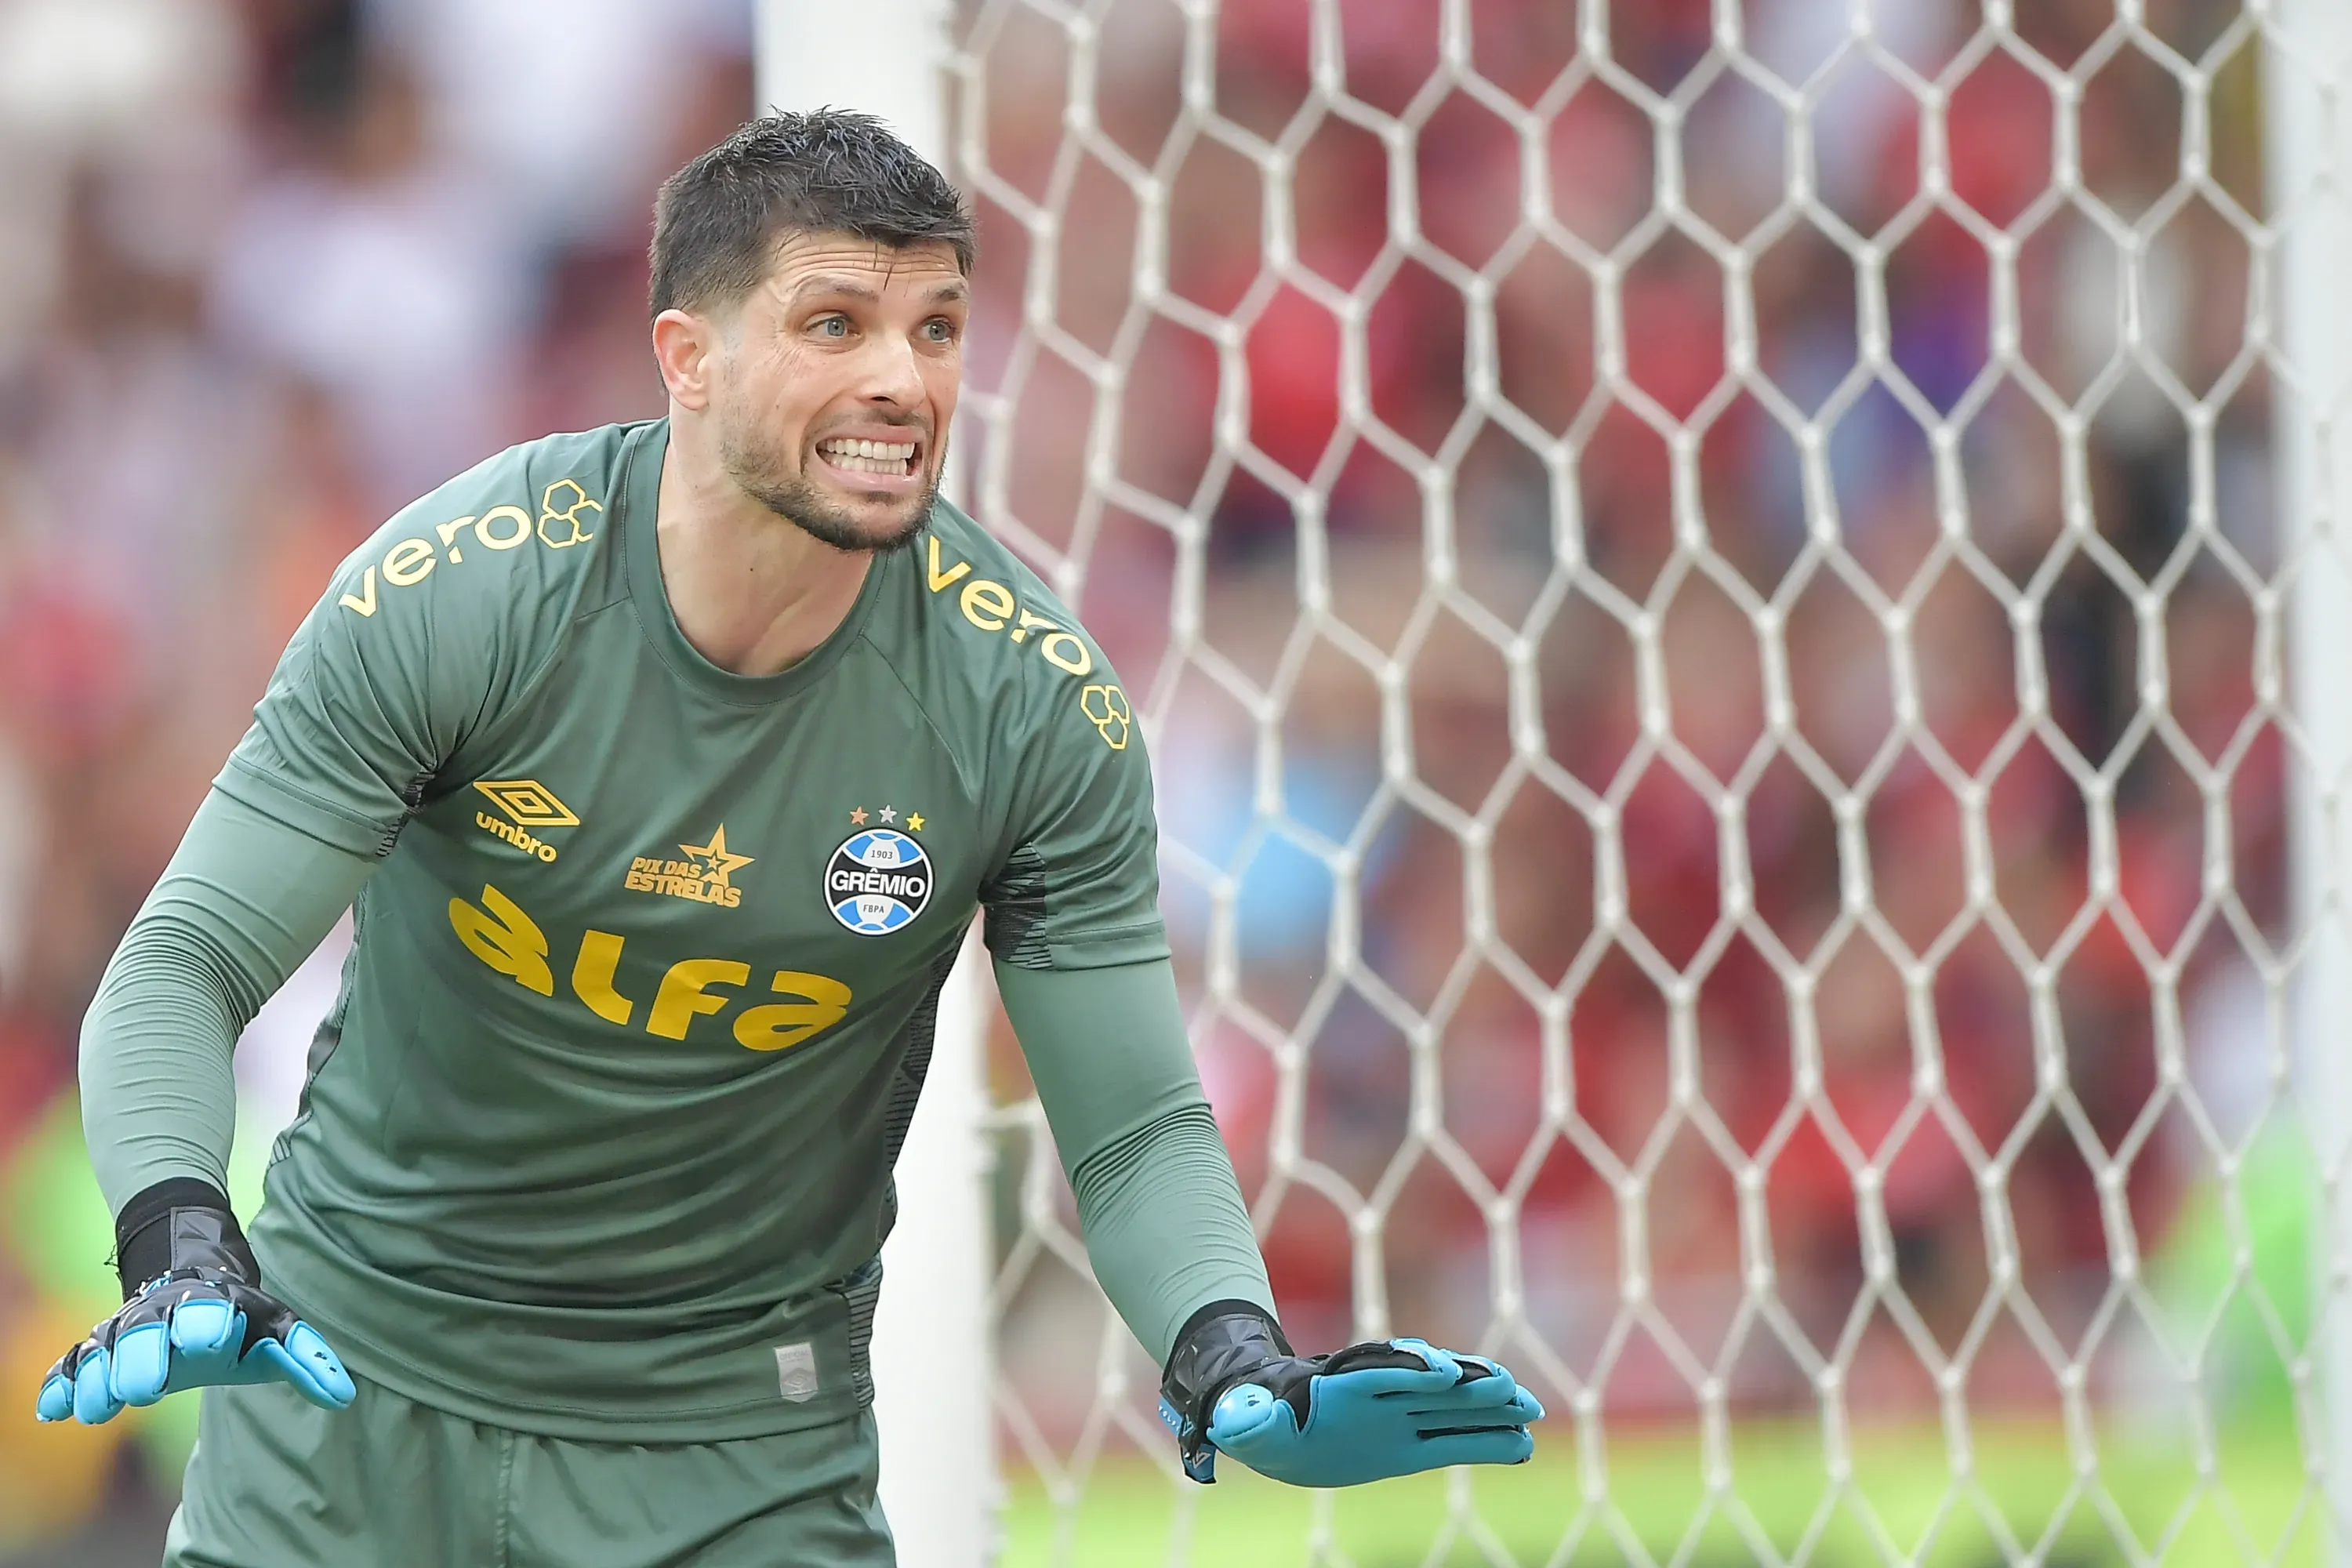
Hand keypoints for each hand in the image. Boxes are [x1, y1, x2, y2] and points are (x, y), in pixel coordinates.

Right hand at [33, 1180, 353, 1425]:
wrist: (190, 1281)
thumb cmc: (241, 1320)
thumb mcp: (275, 1333)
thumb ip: (307, 1361)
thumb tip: (343, 1396)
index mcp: (210, 1305)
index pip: (207, 1310)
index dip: (208, 1323)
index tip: (209, 1340)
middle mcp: (160, 1315)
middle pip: (145, 1333)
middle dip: (142, 1358)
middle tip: (144, 1389)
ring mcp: (124, 1331)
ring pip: (102, 1351)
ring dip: (96, 1380)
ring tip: (94, 1410)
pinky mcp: (98, 1351)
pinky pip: (71, 1365)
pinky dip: (60, 1385)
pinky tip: (51, 1411)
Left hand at [1159, 1301, 1544, 1487]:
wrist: (1270, 1423)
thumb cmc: (1253, 1419)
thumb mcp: (1242, 1421)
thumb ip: (1244, 1420)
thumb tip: (1236, 1416)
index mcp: (1339, 1386)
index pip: (1379, 1372)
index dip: (1411, 1370)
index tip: (1443, 1373)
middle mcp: (1377, 1395)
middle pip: (1427, 1382)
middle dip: (1465, 1381)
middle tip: (1505, 1385)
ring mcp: (1398, 1416)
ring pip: (1451, 1407)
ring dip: (1489, 1406)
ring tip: (1529, 1410)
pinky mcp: (1409, 1443)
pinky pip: (1455, 1440)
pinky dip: (1488, 1440)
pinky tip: (1522, 1444)